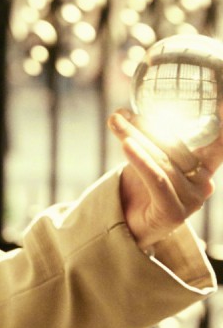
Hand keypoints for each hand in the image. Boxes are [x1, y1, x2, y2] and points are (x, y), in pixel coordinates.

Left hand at [108, 109, 222, 249]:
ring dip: (134, 138)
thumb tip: (122, 111)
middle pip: (174, 146)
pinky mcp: (174, 212)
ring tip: (115, 122)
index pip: (216, 144)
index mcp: (202, 168)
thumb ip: (144, 138)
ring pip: (161, 161)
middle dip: (145, 126)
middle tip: (121, 114)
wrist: (125, 225)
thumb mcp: (146, 159)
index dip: (220, 124)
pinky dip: (141, 160)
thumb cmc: (139, 188)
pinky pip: (157, 180)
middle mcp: (203, 184)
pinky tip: (126, 144)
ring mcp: (191, 200)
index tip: (221, 102)